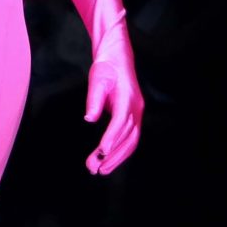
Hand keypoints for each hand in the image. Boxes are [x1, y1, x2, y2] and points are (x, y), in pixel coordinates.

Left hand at [81, 4, 141, 175]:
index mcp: (128, 98)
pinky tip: (108, 159)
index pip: (120, 122)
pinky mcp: (132, 116)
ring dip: (116, 157)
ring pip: (131, 141)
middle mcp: (136, 108)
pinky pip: (130, 138)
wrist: (118, 56)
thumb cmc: (107, 66)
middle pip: (128, 137)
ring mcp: (136, 113)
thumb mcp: (97, 78)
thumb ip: (94, 99)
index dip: (111, 138)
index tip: (101, 151)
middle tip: (95, 169)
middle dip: (113, 155)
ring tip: (100, 170)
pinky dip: (120, 151)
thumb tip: (89, 118)